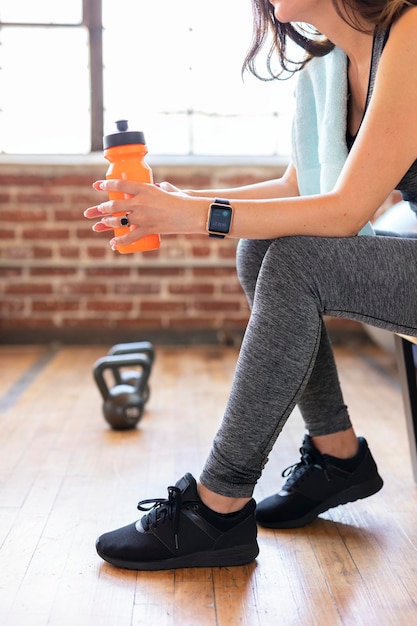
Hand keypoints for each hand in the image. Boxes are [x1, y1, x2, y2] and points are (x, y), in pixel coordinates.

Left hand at [84, 179, 203, 248]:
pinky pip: (130, 236)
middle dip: (102, 208)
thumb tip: (157, 187)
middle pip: (115, 205)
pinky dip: (120, 240)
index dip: (106, 185)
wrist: (191, 213)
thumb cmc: (181, 199)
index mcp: (144, 188)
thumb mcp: (167, 189)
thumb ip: (159, 188)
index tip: (97, 186)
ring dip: (108, 222)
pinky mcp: (148, 229)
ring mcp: (143, 217)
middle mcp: (140, 202)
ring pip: (119, 220)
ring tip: (102, 223)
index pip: (119, 185)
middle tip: (97, 210)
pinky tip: (112, 242)